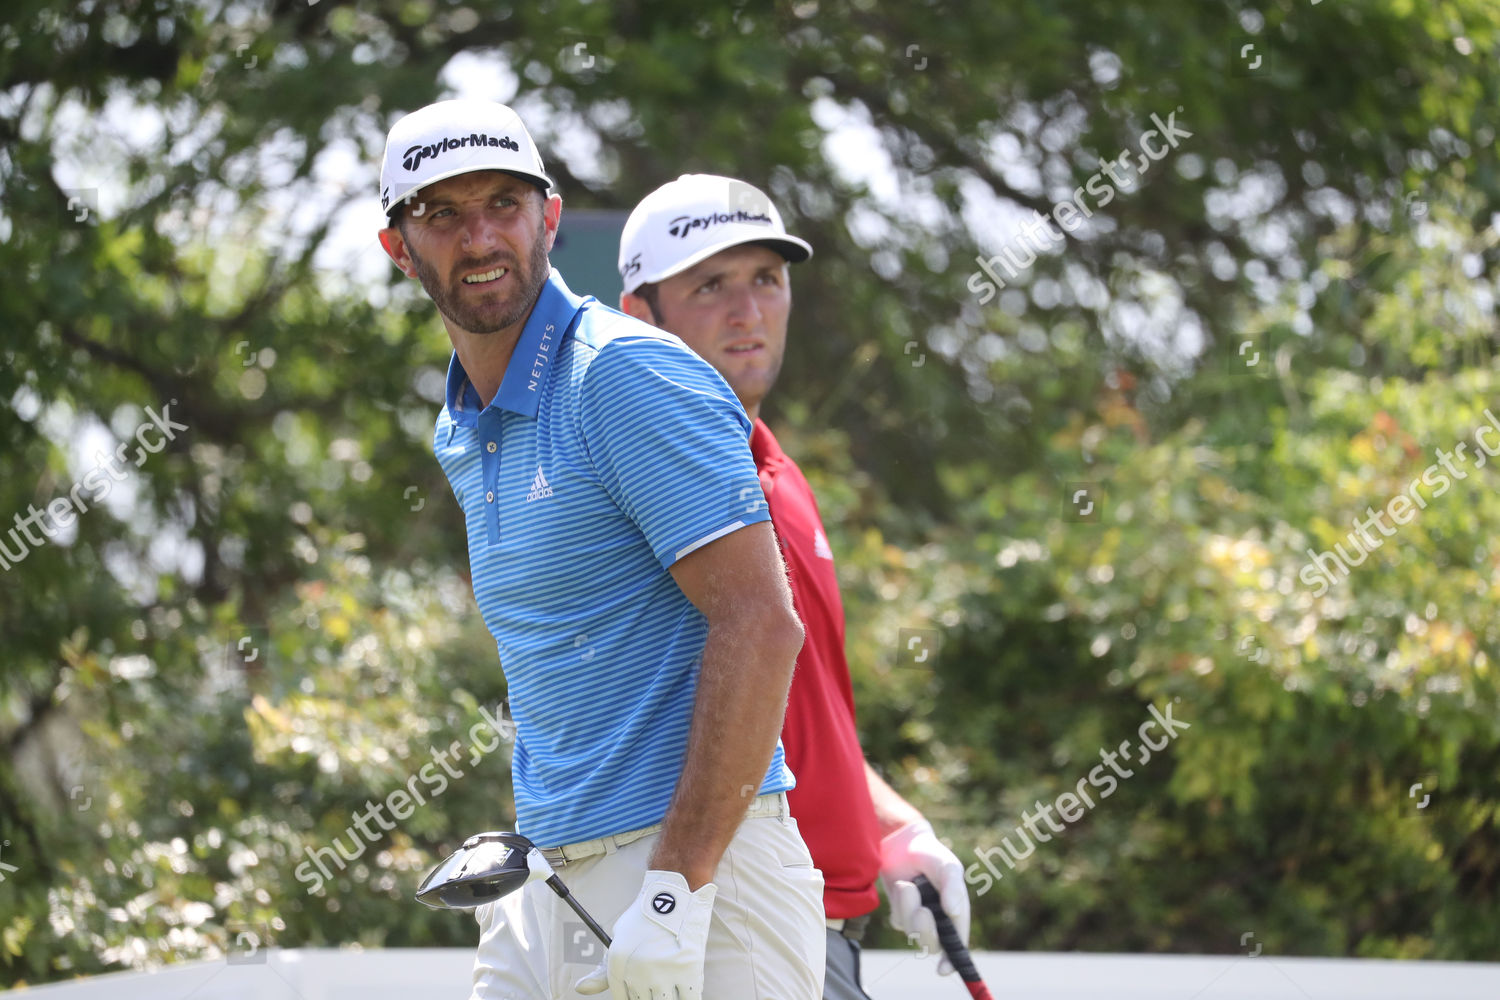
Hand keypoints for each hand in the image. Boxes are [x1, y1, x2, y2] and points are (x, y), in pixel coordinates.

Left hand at [575, 870, 716, 998]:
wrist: (674, 895)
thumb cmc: (643, 921)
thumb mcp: (618, 942)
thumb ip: (602, 972)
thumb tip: (579, 989)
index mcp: (618, 963)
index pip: (621, 999)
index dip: (633, 999)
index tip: (643, 994)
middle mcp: (638, 971)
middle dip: (650, 997)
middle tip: (656, 986)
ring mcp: (663, 972)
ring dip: (666, 998)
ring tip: (668, 987)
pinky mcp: (688, 970)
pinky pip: (689, 999)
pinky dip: (687, 998)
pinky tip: (685, 991)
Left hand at [878, 818, 969, 975]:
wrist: (903, 843)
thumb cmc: (932, 854)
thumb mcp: (948, 866)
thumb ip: (954, 888)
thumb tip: (953, 912)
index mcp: (956, 914)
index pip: (957, 944)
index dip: (952, 961)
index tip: (943, 969)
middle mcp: (939, 920)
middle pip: (933, 944)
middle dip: (926, 931)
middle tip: (922, 911)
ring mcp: (919, 918)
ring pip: (913, 932)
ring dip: (909, 910)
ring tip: (908, 885)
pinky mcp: (901, 913)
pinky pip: (898, 921)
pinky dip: (899, 904)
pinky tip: (903, 886)